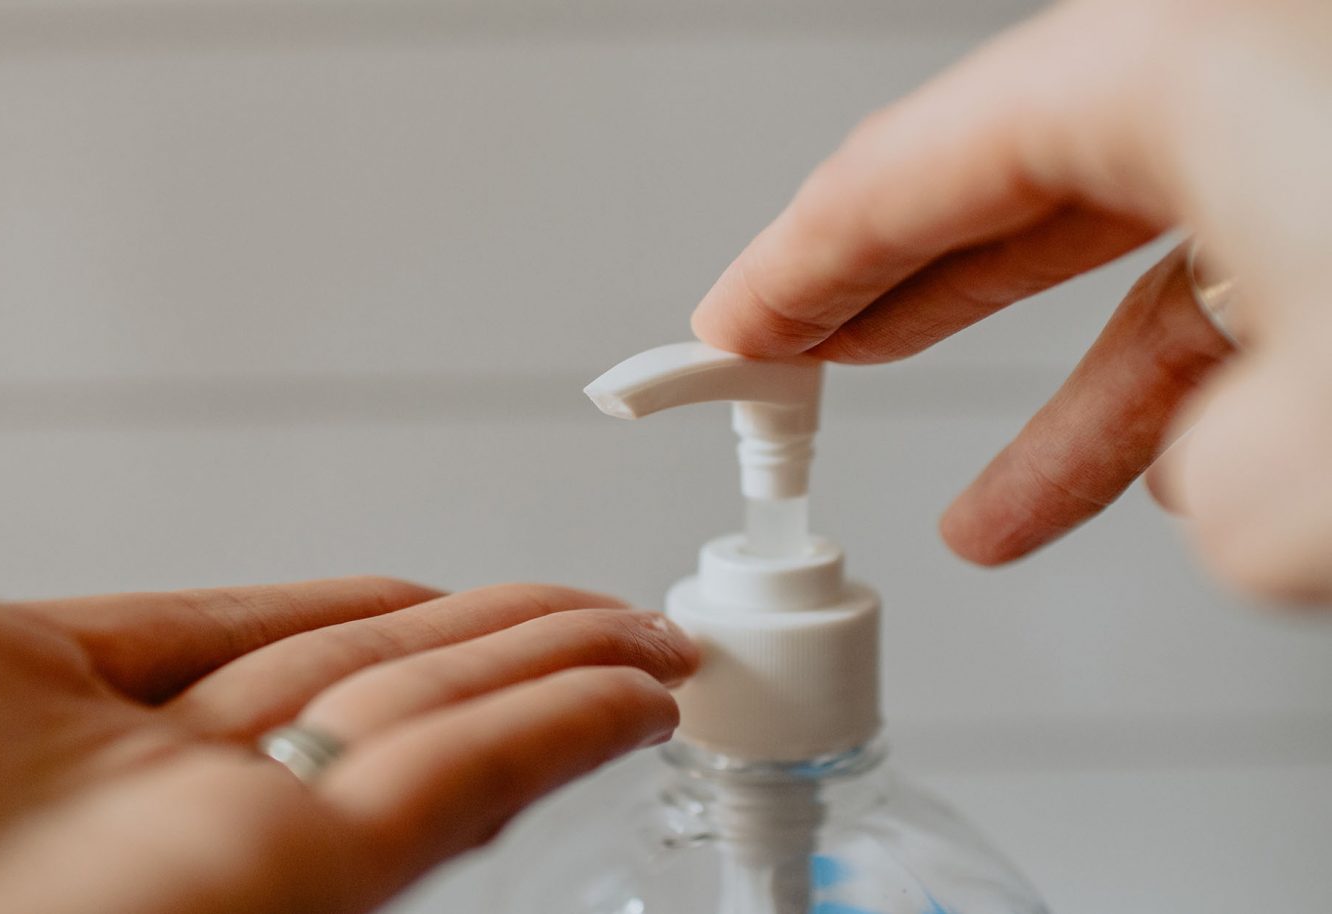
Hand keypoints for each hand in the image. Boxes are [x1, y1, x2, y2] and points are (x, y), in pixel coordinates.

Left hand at [0, 579, 696, 913]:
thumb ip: (86, 644)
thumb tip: (222, 626)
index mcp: (67, 733)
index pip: (288, 653)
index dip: (410, 620)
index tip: (492, 601)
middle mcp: (165, 804)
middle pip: (385, 693)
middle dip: (519, 642)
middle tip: (624, 617)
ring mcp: (218, 845)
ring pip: (434, 730)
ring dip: (557, 671)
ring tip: (648, 642)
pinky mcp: (259, 890)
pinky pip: (440, 792)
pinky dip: (546, 735)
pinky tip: (609, 694)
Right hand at [690, 0, 1331, 600]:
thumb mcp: (1324, 441)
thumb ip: (1227, 486)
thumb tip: (1222, 492)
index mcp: (1170, 64)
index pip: (901, 175)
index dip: (789, 270)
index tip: (724, 335)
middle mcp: (1232, 58)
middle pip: (995, 188)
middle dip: (890, 301)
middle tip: (798, 364)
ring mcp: (1302, 113)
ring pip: (1129, 253)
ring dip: (1055, 404)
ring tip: (982, 519)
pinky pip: (1235, 270)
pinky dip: (1181, 377)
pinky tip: (1165, 473)